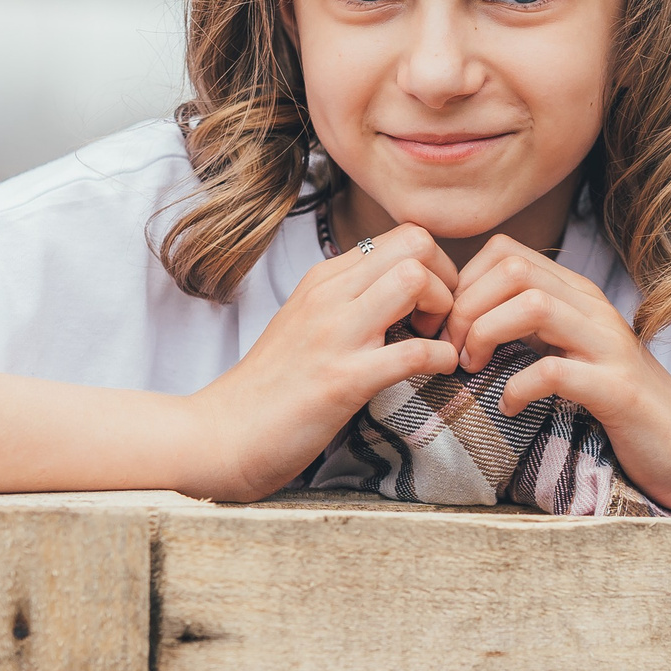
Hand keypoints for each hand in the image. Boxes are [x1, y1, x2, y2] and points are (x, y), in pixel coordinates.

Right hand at [184, 223, 458, 498]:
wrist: (223, 434)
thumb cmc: (270, 386)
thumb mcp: (305, 322)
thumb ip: (346, 300)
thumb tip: (396, 293)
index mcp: (323, 279)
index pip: (400, 235)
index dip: (433, 265)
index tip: (429, 306)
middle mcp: (329, 295)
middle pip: (416, 244)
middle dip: (447, 279)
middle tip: (440, 322)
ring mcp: (334, 335)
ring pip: (414, 280)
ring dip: (445, 312)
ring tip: (436, 343)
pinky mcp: (342, 379)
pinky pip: (412, 352)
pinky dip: (441, 359)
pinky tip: (439, 372)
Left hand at [443, 237, 670, 510]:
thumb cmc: (619, 405)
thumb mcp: (568, 352)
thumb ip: (527, 329)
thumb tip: (461, 321)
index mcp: (577, 296)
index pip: (504, 251)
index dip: (463, 285)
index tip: (451, 330)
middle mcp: (593, 309)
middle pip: (512, 269)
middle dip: (467, 308)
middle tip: (457, 353)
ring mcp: (608, 347)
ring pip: (532, 304)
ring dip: (487, 335)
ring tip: (476, 370)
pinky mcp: (618, 391)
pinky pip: (555, 370)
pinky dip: (518, 387)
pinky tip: (510, 407)